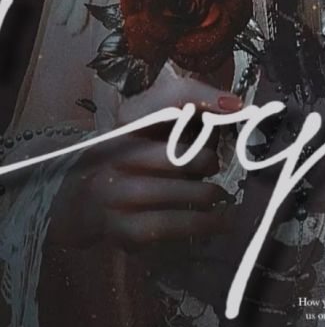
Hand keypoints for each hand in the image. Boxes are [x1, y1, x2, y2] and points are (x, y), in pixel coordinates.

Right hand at [49, 73, 242, 251]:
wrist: (84, 202)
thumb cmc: (132, 159)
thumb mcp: (151, 128)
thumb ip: (187, 114)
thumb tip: (234, 108)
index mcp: (127, 121)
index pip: (170, 98)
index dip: (204, 98)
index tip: (237, 107)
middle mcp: (118, 153)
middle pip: (182, 152)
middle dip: (207, 161)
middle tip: (213, 166)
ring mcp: (117, 192)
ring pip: (183, 189)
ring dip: (210, 193)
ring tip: (218, 195)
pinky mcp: (124, 228)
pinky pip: (174, 224)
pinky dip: (204, 223)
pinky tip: (218, 221)